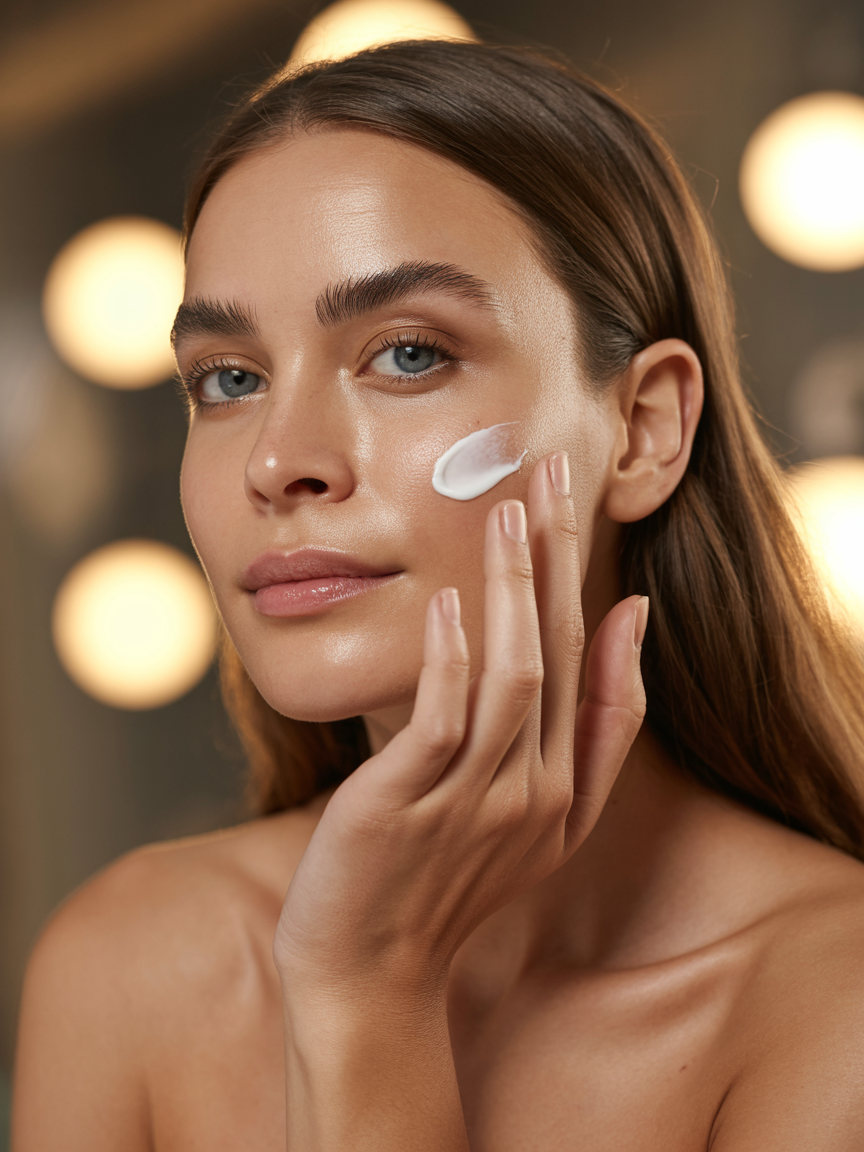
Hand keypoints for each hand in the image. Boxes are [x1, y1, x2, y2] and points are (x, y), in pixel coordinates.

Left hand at [273, 451, 647, 997]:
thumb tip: (627, 615)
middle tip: (554, 468)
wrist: (367, 968)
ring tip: (503, 511)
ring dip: (511, 590)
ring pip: (513, 676)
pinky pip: (442, 720)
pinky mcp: (409, 805)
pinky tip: (447, 602)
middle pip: (560, 650)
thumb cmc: (442, 880)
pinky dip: (450, 659)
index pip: (585, 653)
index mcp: (563, 784)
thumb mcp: (542, 817)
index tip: (575, 493)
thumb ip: (595, 726)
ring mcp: (474, 799)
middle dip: (558, 554)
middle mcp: (533, 788)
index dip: (581, 568)